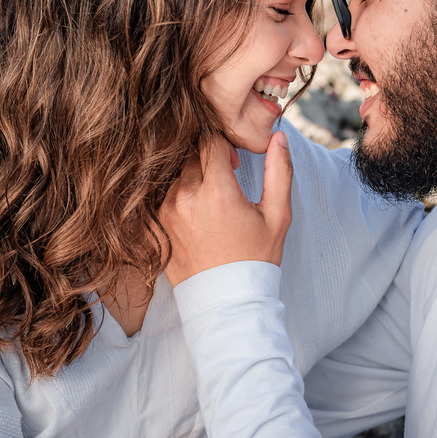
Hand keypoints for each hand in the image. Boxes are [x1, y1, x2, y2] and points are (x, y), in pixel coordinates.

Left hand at [160, 132, 293, 285]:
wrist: (228, 300)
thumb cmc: (256, 258)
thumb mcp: (278, 216)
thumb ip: (280, 171)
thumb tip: (279, 137)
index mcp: (217, 191)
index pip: (209, 140)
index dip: (223, 145)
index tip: (233, 162)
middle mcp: (186, 197)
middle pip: (190, 155)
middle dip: (207, 160)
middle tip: (223, 181)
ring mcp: (166, 212)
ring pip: (175, 175)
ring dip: (191, 179)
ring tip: (209, 203)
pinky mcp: (156, 226)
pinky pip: (162, 197)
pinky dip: (178, 198)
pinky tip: (195, 217)